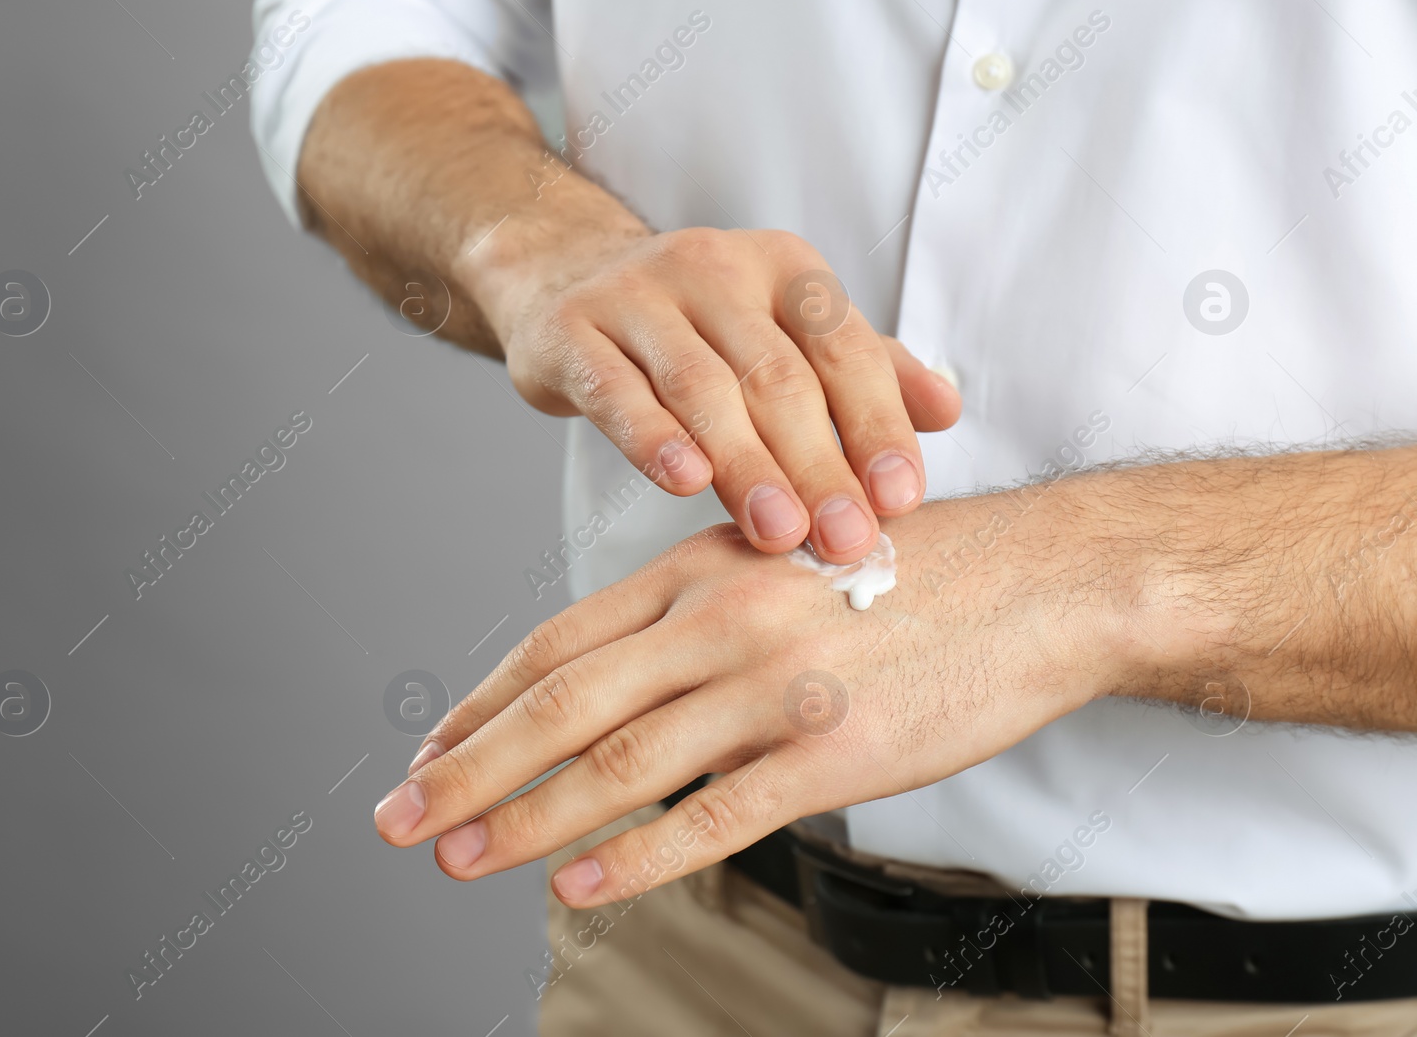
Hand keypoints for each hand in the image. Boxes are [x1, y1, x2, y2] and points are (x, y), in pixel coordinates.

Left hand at [373, 498, 1122, 907]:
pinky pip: (715, 817)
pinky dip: (638, 855)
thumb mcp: (780, 557)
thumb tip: (615, 674)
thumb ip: (694, 609)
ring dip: (528, 819)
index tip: (426, 751)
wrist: (1039, 580)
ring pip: (621, 765)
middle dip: (470, 769)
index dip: (482, 702)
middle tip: (401, 819)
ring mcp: (774, 688)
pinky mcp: (833, 754)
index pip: (558, 644)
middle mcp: (719, 623)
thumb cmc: (907, 569)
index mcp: (699, 571)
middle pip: (564, 705)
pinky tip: (579, 885)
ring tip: (461, 859)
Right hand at [459, 224, 961, 563]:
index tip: (898, 500)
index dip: (875, 425)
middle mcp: (714, 269)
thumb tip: (946, 411)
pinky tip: (684, 481)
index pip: (844, 349)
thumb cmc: (698, 326)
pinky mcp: (571, 333)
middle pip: (777, 377)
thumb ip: (865, 371)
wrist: (565, 278)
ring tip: (779, 533)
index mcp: (784, 269)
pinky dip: (651, 437)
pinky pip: (616, 389)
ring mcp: (636, 297)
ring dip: (746, 465)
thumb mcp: (786, 332)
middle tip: (845, 540)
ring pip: (702, 387)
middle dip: (818, 465)